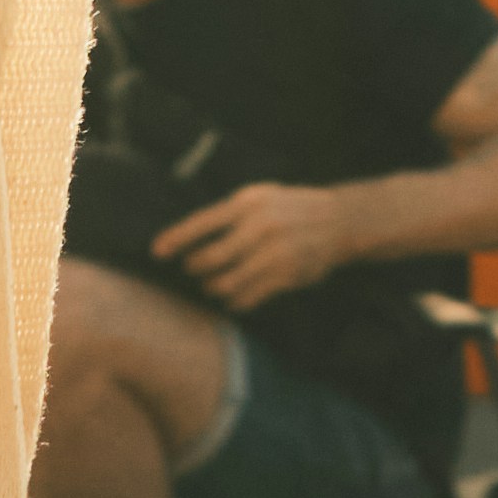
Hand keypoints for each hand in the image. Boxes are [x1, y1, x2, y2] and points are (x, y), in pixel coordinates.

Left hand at [150, 183, 352, 312]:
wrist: (341, 219)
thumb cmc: (291, 208)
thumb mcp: (262, 197)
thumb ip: (228, 214)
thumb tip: (184, 239)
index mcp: (250, 203)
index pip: (202, 222)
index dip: (176, 238)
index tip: (156, 252)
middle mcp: (261, 227)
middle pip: (208, 259)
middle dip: (195, 267)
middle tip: (195, 268)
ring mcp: (274, 252)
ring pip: (223, 284)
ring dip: (213, 287)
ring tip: (215, 283)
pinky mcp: (285, 275)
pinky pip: (245, 298)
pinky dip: (234, 301)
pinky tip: (237, 295)